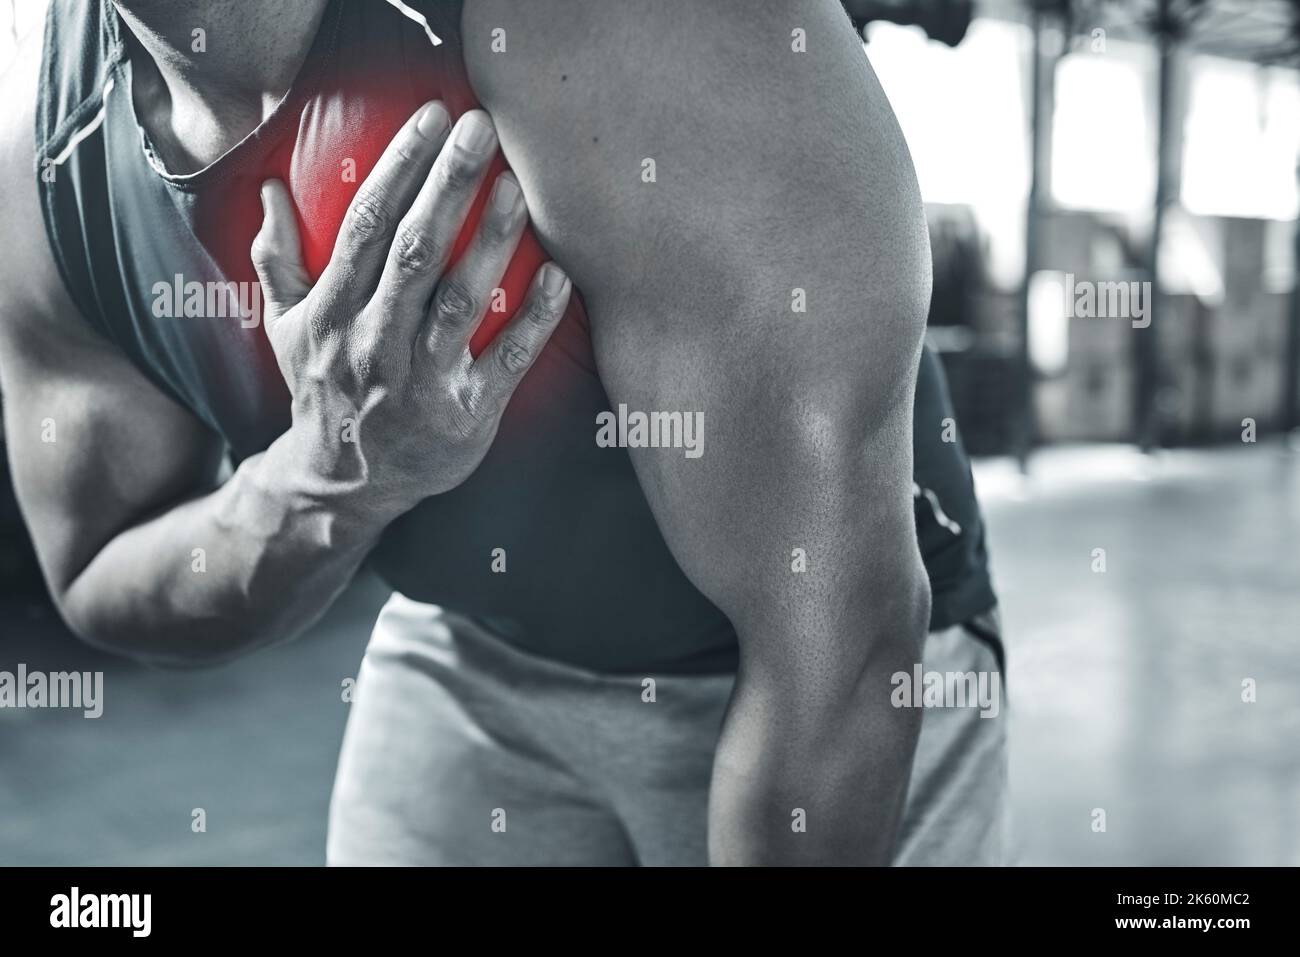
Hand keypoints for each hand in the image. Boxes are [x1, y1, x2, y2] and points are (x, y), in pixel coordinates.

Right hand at [250, 102, 571, 516]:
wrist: (346, 482)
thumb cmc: (324, 389)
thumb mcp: (287, 328)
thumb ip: (278, 259)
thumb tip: (271, 190)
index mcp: (332, 312)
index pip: (365, 225)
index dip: (400, 167)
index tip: (432, 118)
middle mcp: (374, 343)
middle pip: (415, 252)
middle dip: (448, 185)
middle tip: (481, 128)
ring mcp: (422, 381)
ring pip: (460, 301)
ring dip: (491, 241)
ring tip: (518, 187)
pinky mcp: (467, 415)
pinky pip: (506, 361)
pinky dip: (534, 319)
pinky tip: (558, 276)